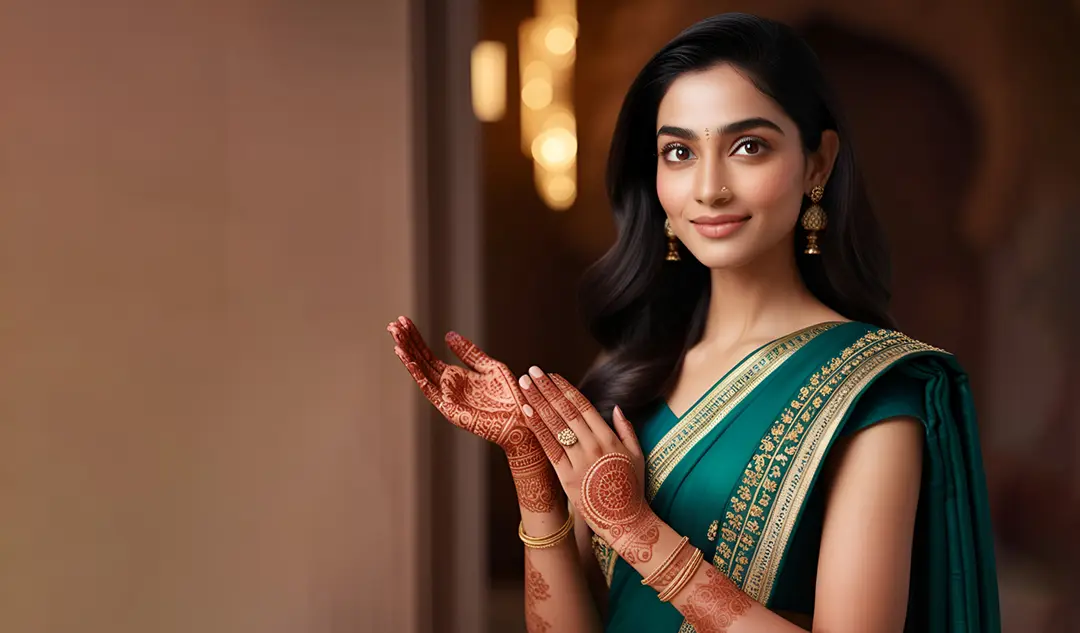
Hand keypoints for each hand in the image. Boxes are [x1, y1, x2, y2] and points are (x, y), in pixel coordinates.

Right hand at [387, 316, 561, 512]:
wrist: (521, 419)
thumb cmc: (510, 397)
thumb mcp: (490, 366)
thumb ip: (469, 352)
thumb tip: (448, 334)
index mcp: (455, 376)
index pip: (428, 355)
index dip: (416, 339)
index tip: (403, 321)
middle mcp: (446, 387)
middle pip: (420, 361)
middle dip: (407, 343)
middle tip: (393, 324)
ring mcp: (446, 398)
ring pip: (420, 373)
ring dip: (407, 355)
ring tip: (395, 337)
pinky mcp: (448, 409)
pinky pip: (429, 389)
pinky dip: (417, 373)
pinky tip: (407, 357)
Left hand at [518, 367, 661, 563]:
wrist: (626, 521)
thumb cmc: (632, 489)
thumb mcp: (637, 455)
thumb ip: (626, 429)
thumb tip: (617, 408)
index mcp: (609, 438)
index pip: (583, 406)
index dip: (565, 389)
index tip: (552, 376)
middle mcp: (593, 445)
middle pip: (565, 411)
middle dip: (547, 389)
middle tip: (532, 372)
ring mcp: (579, 460)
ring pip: (555, 425)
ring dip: (538, 402)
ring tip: (524, 386)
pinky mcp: (567, 477)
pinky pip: (549, 448)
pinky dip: (537, 428)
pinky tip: (527, 412)